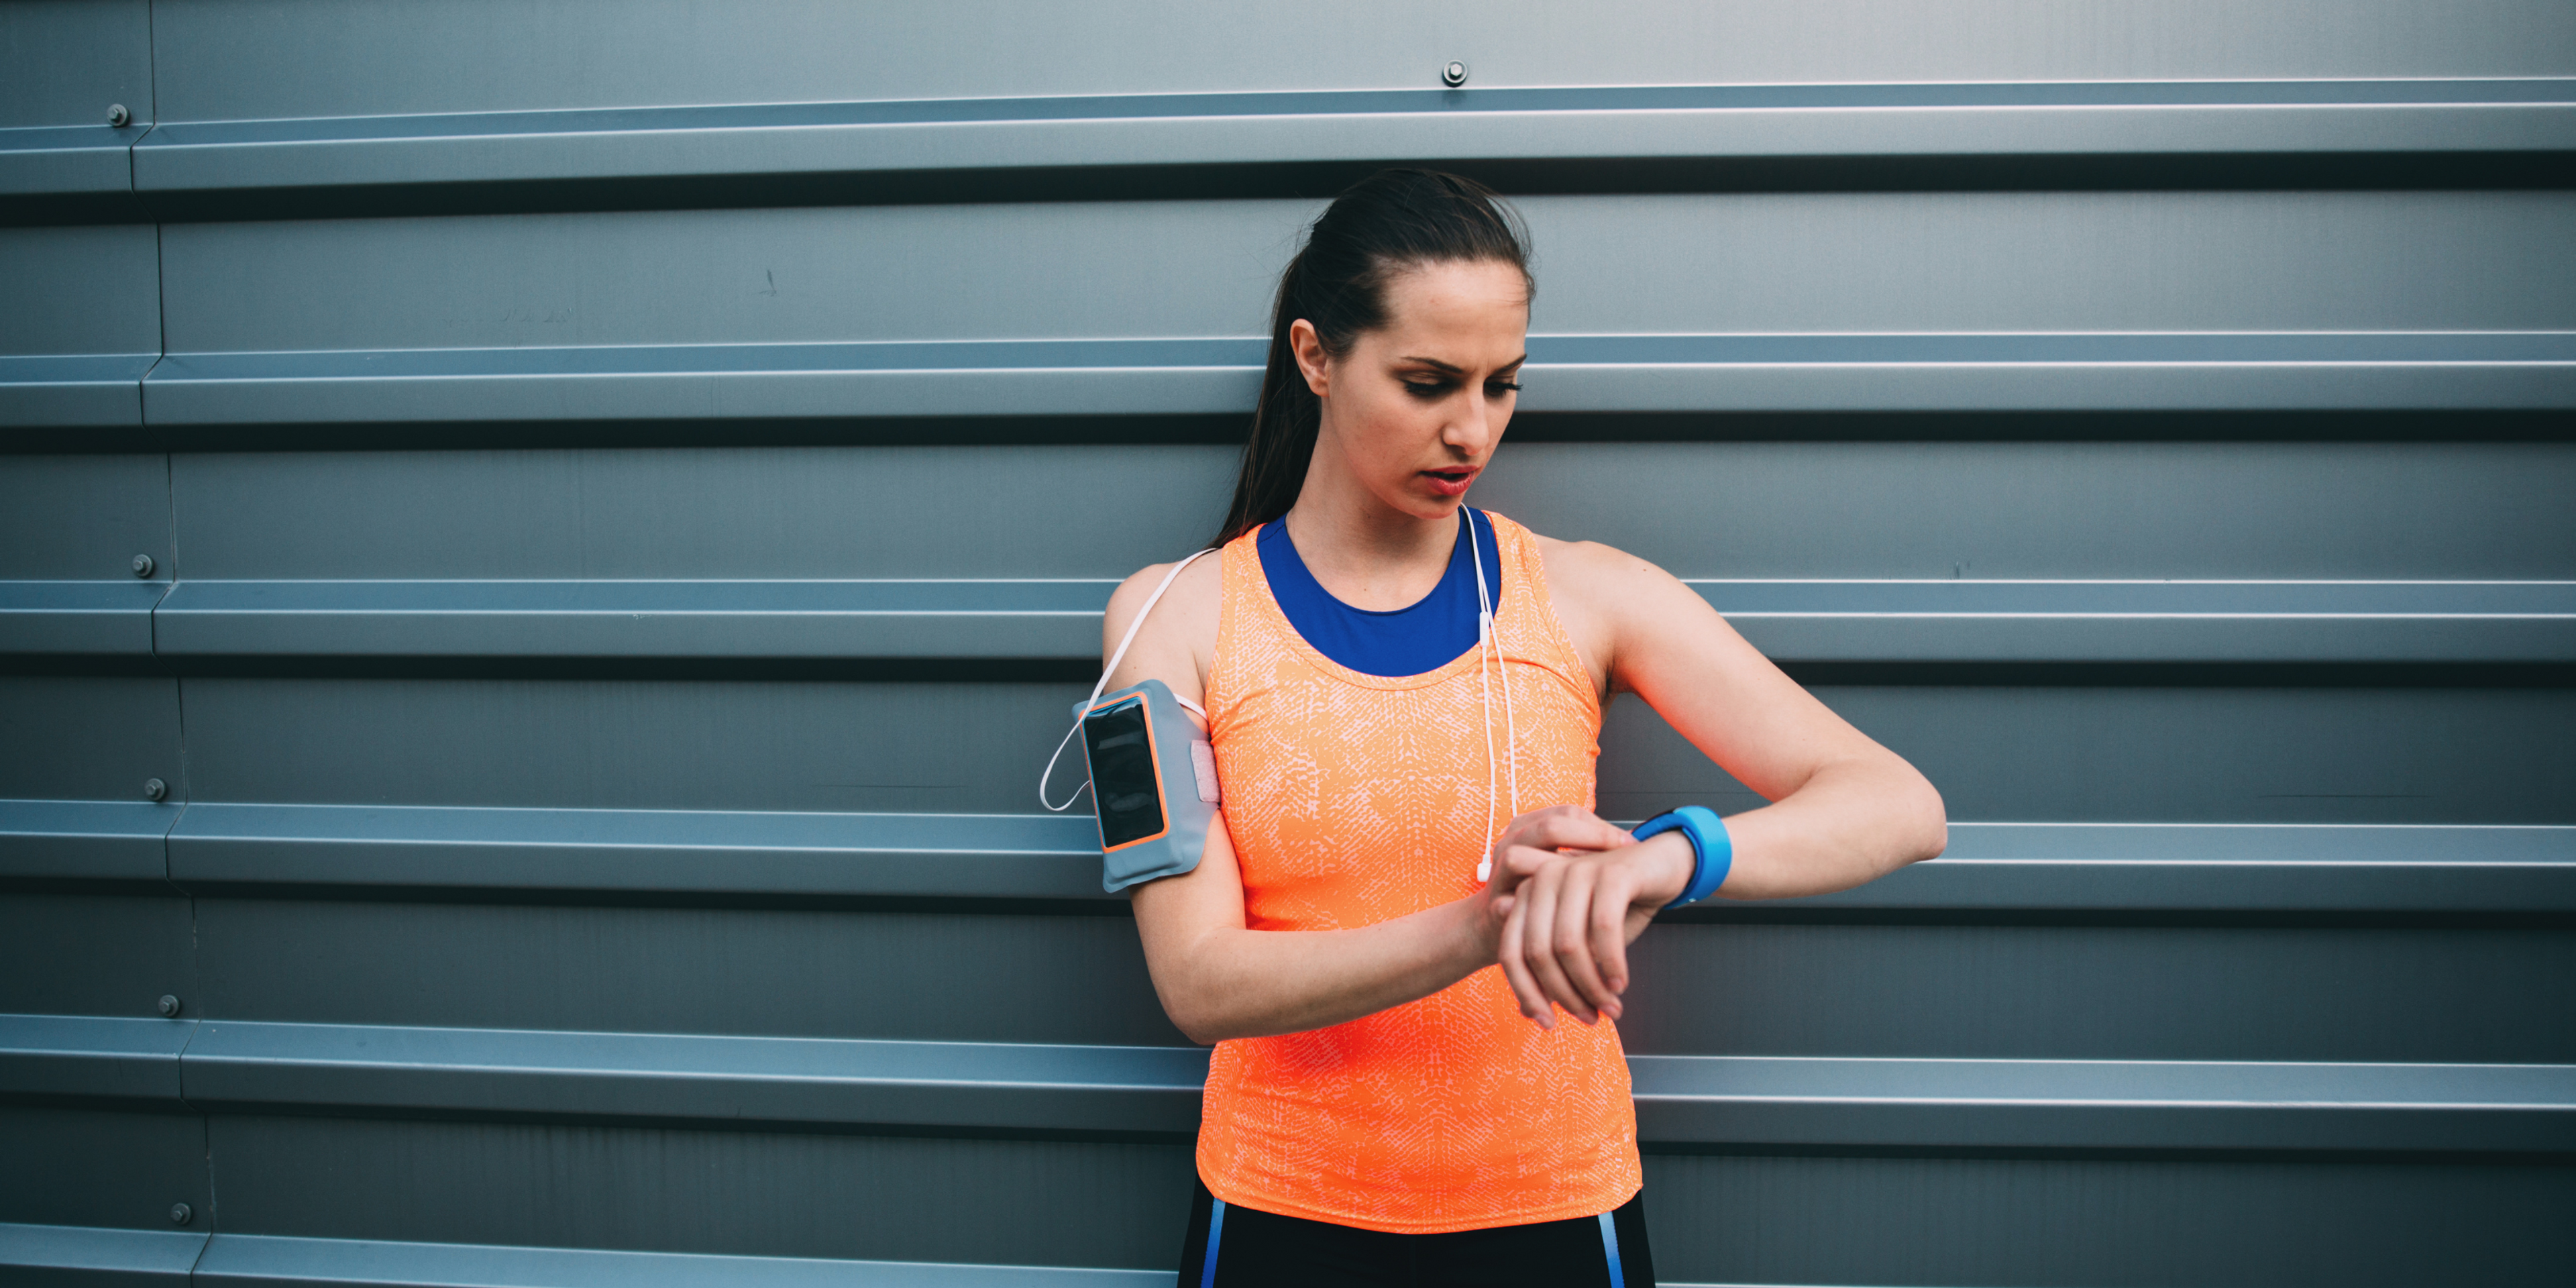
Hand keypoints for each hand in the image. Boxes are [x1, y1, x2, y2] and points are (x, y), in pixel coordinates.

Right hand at [1472, 805, 1635, 932]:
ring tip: (1600, 877)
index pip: (1569, 814)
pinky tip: (1570, 913)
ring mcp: (1498, 873)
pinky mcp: (1493, 905)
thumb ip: (1584, 853)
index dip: (1601, 826)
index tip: (1630, 844)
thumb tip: (1634, 843)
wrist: (1493, 928)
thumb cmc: (1539, 896)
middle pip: (1551, 826)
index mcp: (1529, 828)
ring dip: (1562, 866)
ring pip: (1520, 856)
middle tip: (1625, 854)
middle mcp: (1511, 843)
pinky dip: (1541, 907)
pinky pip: (1512, 902)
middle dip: (1592, 838)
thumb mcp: (1559, 868)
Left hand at [1492, 826, 1694, 1028]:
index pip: (1512, 952)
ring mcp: (1577, 872)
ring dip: (1591, 986)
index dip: (1527, 993)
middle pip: (1538, 952)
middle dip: (1565, 995)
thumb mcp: (1582, 941)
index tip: (1548, 1022)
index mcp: (1529, 894)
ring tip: (1610, 1006)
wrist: (1661, 865)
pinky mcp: (1611, 873)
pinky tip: (1620, 983)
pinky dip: (1612, 964)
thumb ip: (1553, 970)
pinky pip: (1603, 929)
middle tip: (1590, 1018)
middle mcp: (1545, 879)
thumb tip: (1527, 1012)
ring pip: (1569, 945)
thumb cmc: (1618, 906)